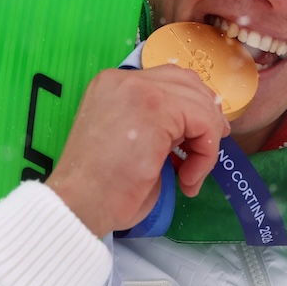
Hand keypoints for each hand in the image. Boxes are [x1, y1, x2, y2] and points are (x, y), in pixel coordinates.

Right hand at [46, 65, 230, 237]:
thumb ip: (159, 123)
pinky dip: (206, 155)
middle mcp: (125, 79)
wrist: (79, 206)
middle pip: (190, 83)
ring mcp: (139, 88)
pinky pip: (204, 124)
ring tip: (191, 175)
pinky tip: (188, 180)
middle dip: (208, 118)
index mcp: (115, 85)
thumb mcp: (135, 141)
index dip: (195, 107)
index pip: (172, 80)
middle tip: (207, 152)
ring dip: (207, 143)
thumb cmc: (104, 187)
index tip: (203, 137)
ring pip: (201, 104)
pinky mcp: (156, 106)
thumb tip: (198, 124)